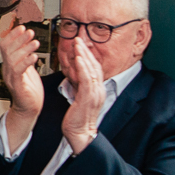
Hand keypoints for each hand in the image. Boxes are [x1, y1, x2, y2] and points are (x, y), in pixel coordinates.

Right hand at [0, 23, 45, 152]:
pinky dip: (26, 62)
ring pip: (12, 59)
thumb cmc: (30, 90)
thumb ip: (25, 57)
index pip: (5, 46)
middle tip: (30, 31)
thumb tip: (28, 42)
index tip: (22, 27)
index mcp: (9, 65)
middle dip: (19, 39)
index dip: (12, 36)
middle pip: (7, 50)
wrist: (29, 110)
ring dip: (24, 49)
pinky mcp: (17, 86)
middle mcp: (7, 70)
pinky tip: (34, 57)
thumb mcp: (28, 69)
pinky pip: (18, 72)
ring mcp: (11, 78)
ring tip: (35, 42)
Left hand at [58, 34, 104, 151]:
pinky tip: (79, 59)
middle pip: (95, 66)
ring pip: (91, 70)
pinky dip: (83, 68)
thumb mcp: (79, 99)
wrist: (80, 135)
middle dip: (87, 51)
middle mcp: (98, 90)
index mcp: (97, 90)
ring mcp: (95, 94)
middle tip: (79, 39)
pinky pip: (86, 80)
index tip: (82, 46)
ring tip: (78, 44)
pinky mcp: (88, 98)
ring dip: (84, 55)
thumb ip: (80, 87)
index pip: (95, 69)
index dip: (89, 56)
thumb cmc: (77, 120)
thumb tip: (75, 77)